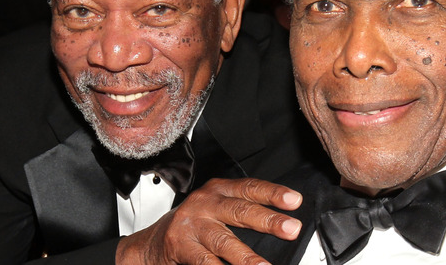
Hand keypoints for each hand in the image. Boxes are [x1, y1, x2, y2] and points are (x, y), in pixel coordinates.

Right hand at [115, 177, 302, 264]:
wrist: (151, 243)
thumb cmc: (193, 224)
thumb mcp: (215, 208)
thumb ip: (242, 210)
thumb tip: (281, 223)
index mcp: (218, 190)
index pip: (249, 188)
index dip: (272, 193)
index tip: (294, 201)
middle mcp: (205, 203)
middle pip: (240, 210)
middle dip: (268, 221)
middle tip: (291, 229)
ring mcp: (192, 225)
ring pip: (224, 241)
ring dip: (247, 257)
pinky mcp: (180, 247)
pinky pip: (205, 262)